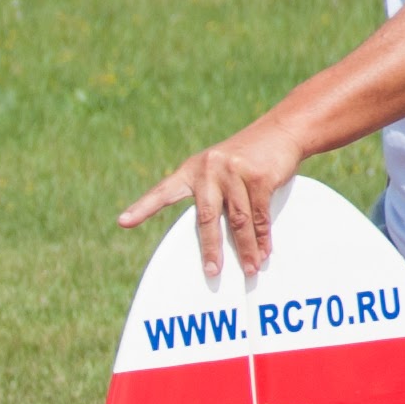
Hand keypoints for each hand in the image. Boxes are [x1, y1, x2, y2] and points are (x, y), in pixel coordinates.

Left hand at [119, 121, 304, 279]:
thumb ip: (210, 196)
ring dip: (246, 249)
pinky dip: (263, 237)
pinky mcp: (259, 177)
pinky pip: (259, 216)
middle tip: (211, 272)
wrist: (280, 131)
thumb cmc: (245, 158)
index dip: (143, 208)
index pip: (164, 191)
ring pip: (238, 221)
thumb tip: (215, 240)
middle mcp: (209, 169)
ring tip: (250, 269)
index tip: (124, 222)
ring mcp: (234, 172)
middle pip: (205, 218)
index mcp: (192, 170)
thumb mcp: (219, 169)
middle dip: (210, 249)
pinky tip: (264, 252)